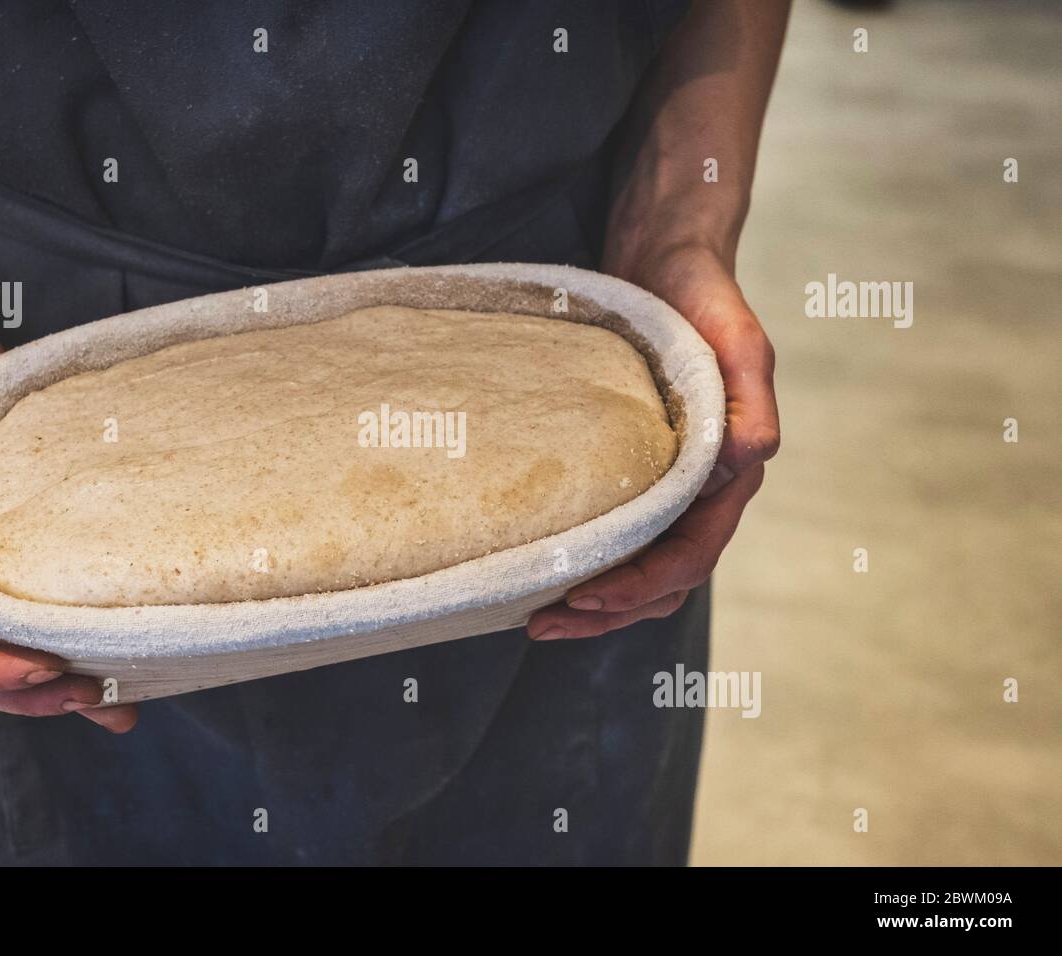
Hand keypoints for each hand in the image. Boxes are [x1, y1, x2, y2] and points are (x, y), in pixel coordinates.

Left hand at [527, 243, 778, 639]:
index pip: (692, 554)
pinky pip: (618, 532)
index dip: (642, 585)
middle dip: (608, 611)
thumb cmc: (703, 295)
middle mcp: (703, 487)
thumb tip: (740, 463)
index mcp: (732, 470)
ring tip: (536, 613)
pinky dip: (587, 560)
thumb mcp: (737, 338)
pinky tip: (546, 565)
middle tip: (543, 623)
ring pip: (640, 566)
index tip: (585, 597)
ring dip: (595, 600)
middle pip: (664, 578)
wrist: (666, 259)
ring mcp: (669, 482)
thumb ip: (749, 401)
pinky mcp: (634, 468)